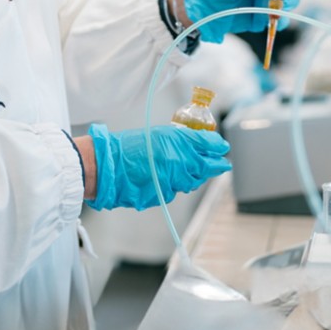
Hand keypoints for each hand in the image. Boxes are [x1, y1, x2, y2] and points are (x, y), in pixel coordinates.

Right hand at [85, 124, 231, 210]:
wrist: (107, 167)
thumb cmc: (128, 147)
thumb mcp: (158, 135)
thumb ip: (181, 140)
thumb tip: (200, 144)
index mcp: (178, 142)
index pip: (209, 144)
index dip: (218, 147)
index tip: (223, 148)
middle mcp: (180, 162)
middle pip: (206, 167)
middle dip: (215, 165)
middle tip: (221, 164)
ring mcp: (173, 180)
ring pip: (192, 181)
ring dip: (194, 176)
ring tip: (191, 170)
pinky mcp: (164, 194)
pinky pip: (175, 190)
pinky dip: (174, 185)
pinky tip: (166, 178)